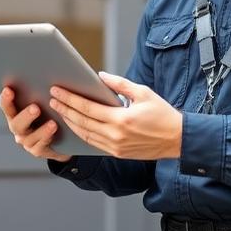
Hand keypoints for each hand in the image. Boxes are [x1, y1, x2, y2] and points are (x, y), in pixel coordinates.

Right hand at [0, 87, 71, 162]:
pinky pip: (40, 146)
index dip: (6, 99)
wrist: (61, 137)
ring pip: (29, 137)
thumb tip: (46, 75)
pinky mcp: (37, 151)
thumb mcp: (44, 102)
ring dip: (41, 130)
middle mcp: (18, 128)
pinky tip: (55, 131)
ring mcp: (27, 141)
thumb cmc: (50, 112)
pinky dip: (48, 138)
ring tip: (53, 123)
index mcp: (15, 114)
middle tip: (36, 108)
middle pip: (16, 124)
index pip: (7, 106)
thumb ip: (40, 92)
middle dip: (25, 116)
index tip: (8, 89)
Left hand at [49, 72, 181, 159]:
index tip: (57, 90)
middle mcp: (116, 135)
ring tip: (60, 110)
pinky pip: (93, 143)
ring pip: (85, 134)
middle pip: (82, 121)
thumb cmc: (162, 113)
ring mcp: (115, 147)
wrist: (177, 139)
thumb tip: (100, 76)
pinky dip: (81, 133)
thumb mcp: (143, 93)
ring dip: (70, 122)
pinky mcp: (118, 153)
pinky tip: (75, 124)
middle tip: (52, 99)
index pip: (87, 108)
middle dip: (64, 109)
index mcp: (122, 119)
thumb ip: (120, 84)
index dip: (69, 99)